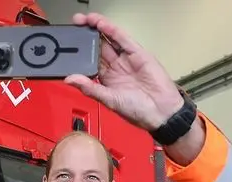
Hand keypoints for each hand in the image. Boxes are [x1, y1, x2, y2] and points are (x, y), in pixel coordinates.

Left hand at [66, 13, 184, 132]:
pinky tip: (100, 23)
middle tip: (74, 25)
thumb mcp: (109, 100)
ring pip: (108, 39)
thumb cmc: (139, 111)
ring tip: (84, 19)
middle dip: (86, 36)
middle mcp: (116, 67)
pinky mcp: (137, 52)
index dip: (81, 52)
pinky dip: (110, 30)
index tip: (69, 44)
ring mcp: (126, 58)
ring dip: (96, 28)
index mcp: (107, 80)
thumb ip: (90, 88)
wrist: (161, 111)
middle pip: (98, 47)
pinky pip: (121, 38)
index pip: (91, 61)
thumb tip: (70, 80)